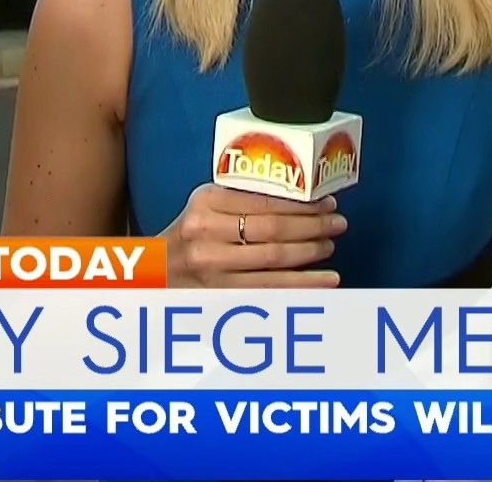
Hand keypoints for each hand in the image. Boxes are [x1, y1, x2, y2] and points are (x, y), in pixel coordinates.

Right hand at [161, 183, 345, 287]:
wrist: (153, 274)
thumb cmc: (189, 236)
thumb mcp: (206, 207)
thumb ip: (242, 199)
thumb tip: (302, 198)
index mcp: (206, 202)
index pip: (265, 201)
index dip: (302, 203)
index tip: (326, 202)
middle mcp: (206, 233)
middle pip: (273, 229)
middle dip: (313, 225)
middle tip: (338, 222)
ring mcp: (211, 267)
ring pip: (275, 259)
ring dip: (311, 252)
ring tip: (331, 245)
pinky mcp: (219, 294)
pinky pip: (271, 289)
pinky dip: (303, 284)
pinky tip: (326, 281)